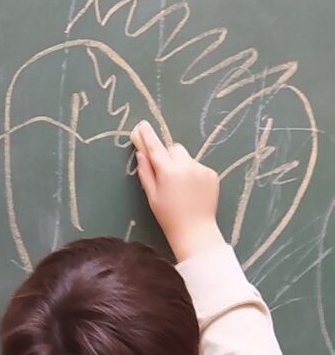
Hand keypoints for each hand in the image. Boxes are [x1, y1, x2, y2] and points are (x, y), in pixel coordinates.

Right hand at [130, 121, 225, 261]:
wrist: (195, 229)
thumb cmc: (168, 215)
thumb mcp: (151, 195)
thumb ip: (146, 172)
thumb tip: (141, 154)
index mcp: (168, 172)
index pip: (155, 148)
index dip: (148, 136)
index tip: (143, 124)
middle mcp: (186, 167)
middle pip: (174, 149)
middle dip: (169, 156)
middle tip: (166, 174)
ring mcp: (201, 169)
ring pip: (186, 157)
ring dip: (181, 165)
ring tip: (181, 186)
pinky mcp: (212, 174)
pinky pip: (198, 166)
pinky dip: (193, 173)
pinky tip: (192, 189)